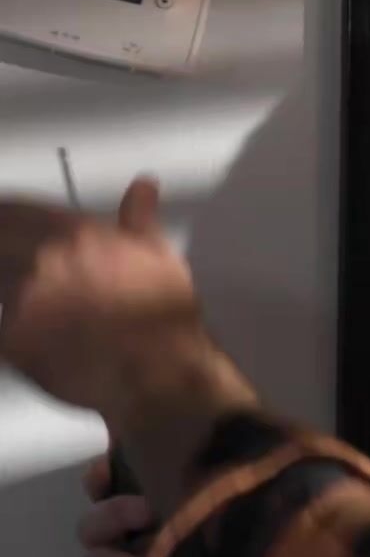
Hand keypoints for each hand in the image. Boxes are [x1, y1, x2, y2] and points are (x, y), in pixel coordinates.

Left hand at [0, 177, 212, 416]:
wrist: (164, 373)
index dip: (2, 218)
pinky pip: (1, 331)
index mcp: (71, 233)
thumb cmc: (166, 312)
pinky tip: (43, 343)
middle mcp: (38, 261)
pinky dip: (13, 335)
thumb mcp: (159, 257)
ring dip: (9, 294)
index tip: (6, 229)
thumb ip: (138, 219)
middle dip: (5, 257)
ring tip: (46, 312)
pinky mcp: (12, 343)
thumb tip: (144, 183)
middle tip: (24, 274)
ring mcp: (20, 303)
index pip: (7, 211)